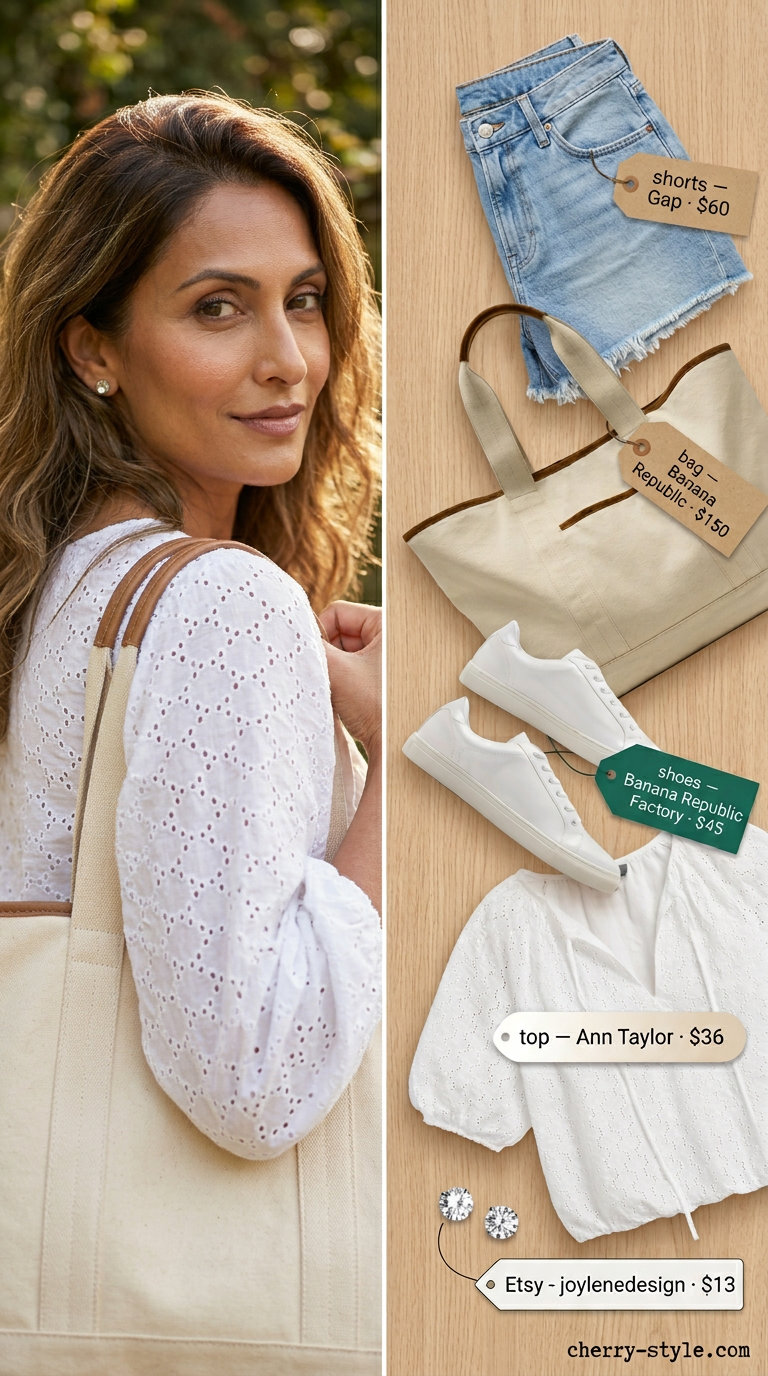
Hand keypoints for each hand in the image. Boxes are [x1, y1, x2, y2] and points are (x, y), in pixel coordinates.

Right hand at [319, 601, 380, 759]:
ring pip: (343, 651)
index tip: (314, 658)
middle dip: (327, 653)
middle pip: (340, 632)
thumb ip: (311, 647)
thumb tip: (287, 631)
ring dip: (333, 668)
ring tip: (335, 688)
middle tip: (326, 675)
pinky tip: (341, 696)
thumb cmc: (375, 707)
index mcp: (386, 624)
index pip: (338, 612)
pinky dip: (340, 678)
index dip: (319, 633)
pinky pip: (350, 667)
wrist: (393, 745)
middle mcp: (390, 636)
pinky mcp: (380, 675)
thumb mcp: (338, 671)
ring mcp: (385, 657)